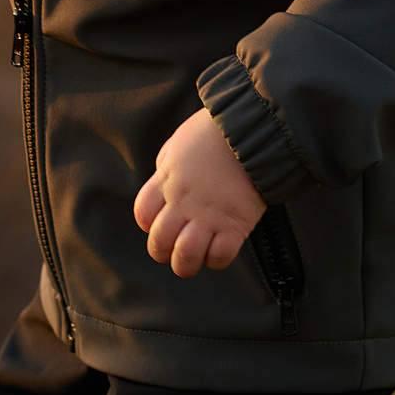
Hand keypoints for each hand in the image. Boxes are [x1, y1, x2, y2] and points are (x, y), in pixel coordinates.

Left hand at [134, 109, 266, 276]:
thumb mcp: (178, 144)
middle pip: (159, 241)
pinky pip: (220, 256)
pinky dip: (217, 260)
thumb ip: (167, 167)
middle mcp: (182, 202)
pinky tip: (219, 251)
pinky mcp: (236, 224)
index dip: (149, 225)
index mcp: (166, 181)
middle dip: (162, 252)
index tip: (160, 224)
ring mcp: (208, 215)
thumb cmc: (213, 132)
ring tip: (192, 261)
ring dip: (186, 264)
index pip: (143, 215)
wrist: (251, 130)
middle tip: (173, 251)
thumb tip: (165, 180)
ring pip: (185, 256)